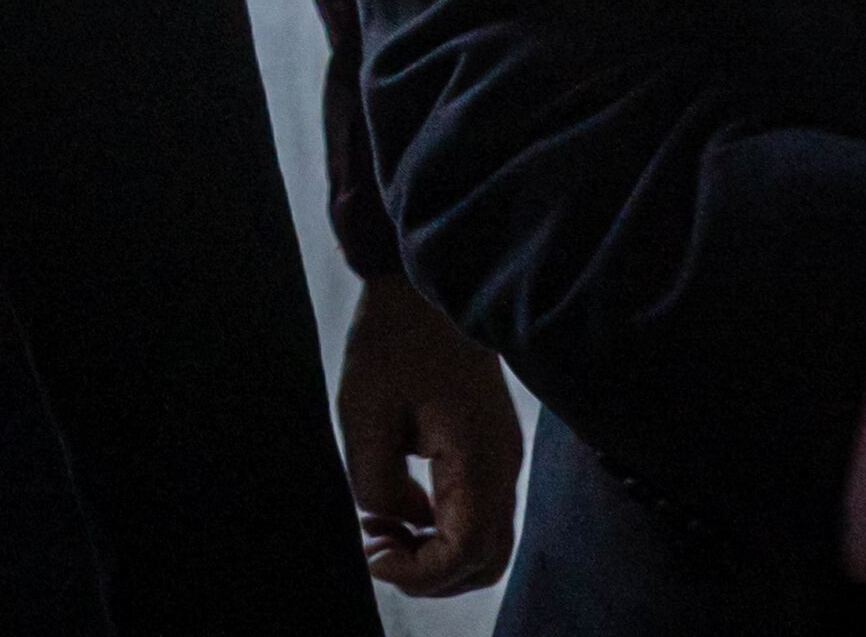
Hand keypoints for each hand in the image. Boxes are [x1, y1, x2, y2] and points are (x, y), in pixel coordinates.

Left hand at [337, 272, 521, 596]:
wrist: (424, 289)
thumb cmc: (394, 340)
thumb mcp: (363, 410)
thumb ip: (375, 479)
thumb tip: (395, 520)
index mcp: (479, 456)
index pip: (468, 550)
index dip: (423, 573)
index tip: (377, 558)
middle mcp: (503, 466)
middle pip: (486, 560)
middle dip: (432, 575)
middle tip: (378, 552)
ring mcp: (501, 460)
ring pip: (485, 542)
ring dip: (437, 556)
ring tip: (383, 533)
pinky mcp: (489, 451)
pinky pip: (476, 513)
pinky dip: (442, 531)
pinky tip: (398, 513)